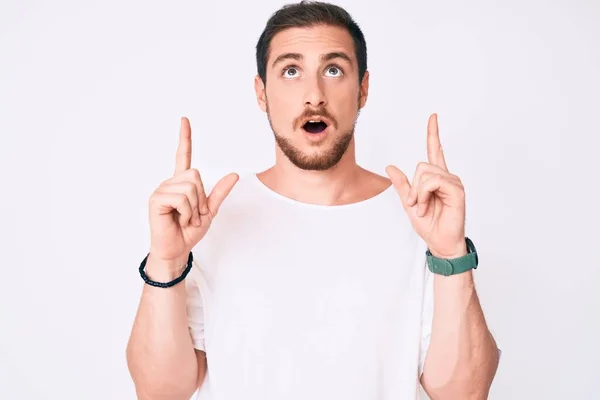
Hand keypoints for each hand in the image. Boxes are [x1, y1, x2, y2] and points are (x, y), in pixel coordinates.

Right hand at [148, 117, 237, 262]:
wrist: (177, 249)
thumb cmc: (188, 231)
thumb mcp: (209, 211)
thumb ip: (220, 193)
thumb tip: (234, 175)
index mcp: (182, 183)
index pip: (183, 156)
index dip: (185, 138)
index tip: (184, 120)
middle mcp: (170, 182)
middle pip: (196, 174)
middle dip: (200, 198)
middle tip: (192, 214)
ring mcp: (162, 189)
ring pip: (190, 186)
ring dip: (193, 208)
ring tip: (184, 218)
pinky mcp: (156, 199)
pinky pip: (181, 198)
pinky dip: (186, 212)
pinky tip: (177, 219)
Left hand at [385, 114, 466, 258]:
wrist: (440, 242)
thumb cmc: (429, 224)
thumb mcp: (408, 202)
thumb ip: (401, 184)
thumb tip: (390, 166)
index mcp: (436, 178)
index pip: (434, 150)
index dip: (433, 133)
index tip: (433, 117)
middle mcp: (446, 176)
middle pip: (421, 165)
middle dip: (413, 187)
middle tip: (416, 204)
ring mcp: (453, 182)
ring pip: (425, 173)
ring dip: (418, 193)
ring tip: (423, 207)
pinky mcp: (457, 190)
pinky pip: (433, 181)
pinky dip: (424, 194)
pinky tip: (427, 205)